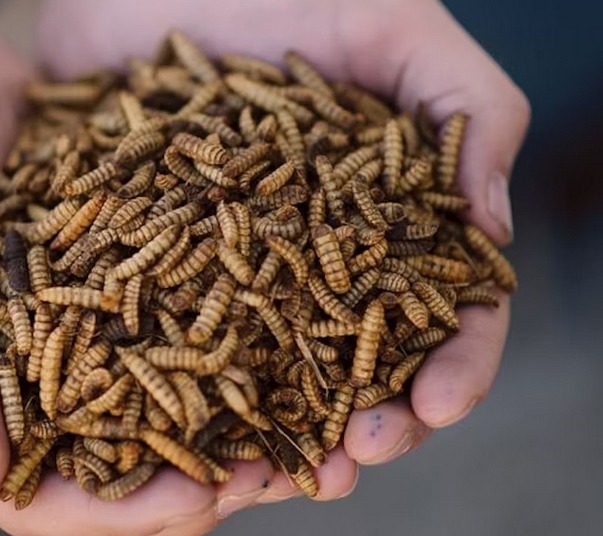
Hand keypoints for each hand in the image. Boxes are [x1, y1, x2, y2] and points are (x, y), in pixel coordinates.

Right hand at [0, 2, 272, 534]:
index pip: (44, 496)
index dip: (124, 512)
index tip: (204, 500)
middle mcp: (26, 379)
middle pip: (118, 462)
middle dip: (200, 477)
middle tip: (281, 468)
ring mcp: (73, 330)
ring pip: (159, 404)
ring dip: (231, 420)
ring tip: (310, 420)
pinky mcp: (110, 280)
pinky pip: (172, 324)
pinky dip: (226, 342)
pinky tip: (283, 334)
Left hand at [38, 0, 529, 514]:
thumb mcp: (398, 30)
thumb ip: (469, 114)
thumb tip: (492, 233)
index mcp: (387, 216)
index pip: (441, 308)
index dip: (451, 363)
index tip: (435, 405)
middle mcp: (316, 255)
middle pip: (358, 359)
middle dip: (368, 417)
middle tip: (353, 459)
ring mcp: (238, 266)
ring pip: (272, 370)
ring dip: (285, 431)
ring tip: (283, 475)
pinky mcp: (161, 262)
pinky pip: (178, 338)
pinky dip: (190, 390)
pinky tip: (188, 430)